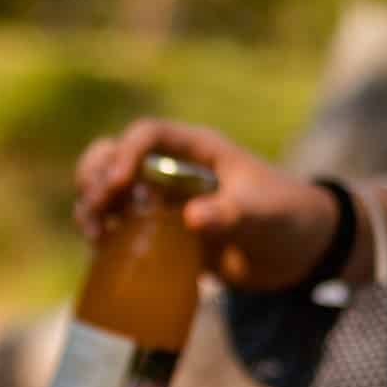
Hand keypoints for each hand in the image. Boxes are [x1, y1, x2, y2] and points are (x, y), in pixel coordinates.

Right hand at [74, 119, 338, 291]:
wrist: (296, 252)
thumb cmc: (286, 217)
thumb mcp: (262, 213)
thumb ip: (230, 213)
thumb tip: (190, 219)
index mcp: (195, 149)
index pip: (147, 134)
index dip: (126, 153)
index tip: (120, 185)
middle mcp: (171, 168)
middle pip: (112, 153)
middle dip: (95, 177)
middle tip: (100, 208)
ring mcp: (160, 199)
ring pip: (105, 187)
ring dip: (90, 204)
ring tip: (97, 233)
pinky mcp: (156, 230)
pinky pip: (115, 223)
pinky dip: (100, 230)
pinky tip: (103, 248)